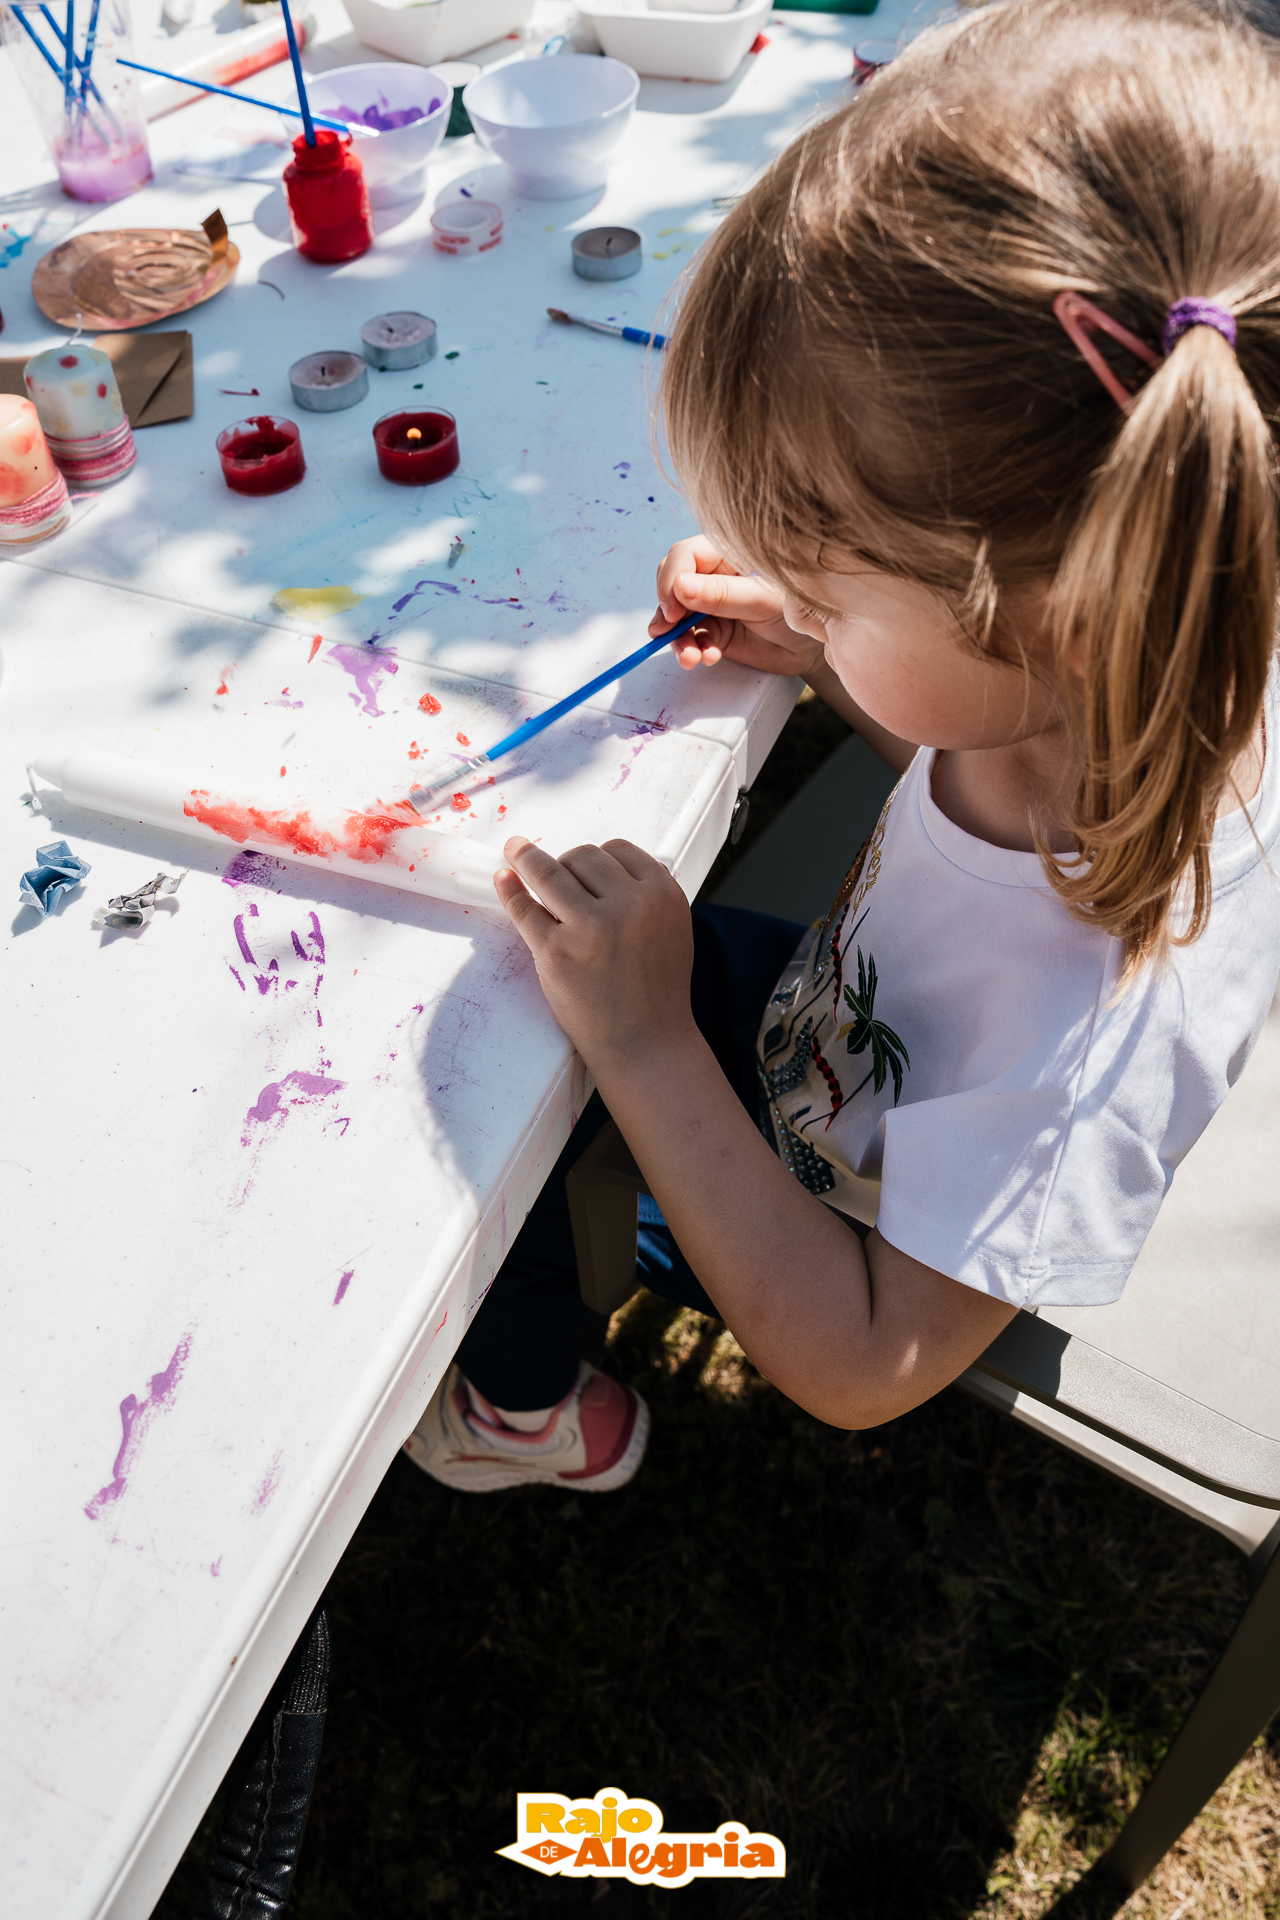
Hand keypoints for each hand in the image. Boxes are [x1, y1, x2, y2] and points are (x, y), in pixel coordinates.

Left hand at [494, 835, 697, 1069]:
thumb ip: (645, 897)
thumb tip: (599, 867)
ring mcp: (591, 928)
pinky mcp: (556, 952)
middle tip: (555, 879)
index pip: (618, 850)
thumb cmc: (655, 992)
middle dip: (566, 864)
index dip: (597, 859)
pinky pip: (524, 908)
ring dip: (528, 860)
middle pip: (582, 856)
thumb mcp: (671, 929)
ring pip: (549, 872)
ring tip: (515, 854)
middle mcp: (630, 905)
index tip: (580, 866)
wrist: (647, 1045)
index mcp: (663, 895)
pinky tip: (503, 879)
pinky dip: (509, 890)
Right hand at [649, 535, 824, 677]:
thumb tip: (680, 587)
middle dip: (668, 609)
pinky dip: (692, 651)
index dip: (672, 580)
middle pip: (672, 583)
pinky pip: (690, 639)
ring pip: (675, 616)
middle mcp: (713, 576)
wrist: (813, 645)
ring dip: (677, 638)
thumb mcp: (761, 600)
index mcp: (726, 552)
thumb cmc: (798, 610)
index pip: (684, 555)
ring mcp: (710, 605)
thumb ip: (722, 594)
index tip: (674, 609)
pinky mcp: (713, 631)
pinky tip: (706, 657)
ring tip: (690, 657)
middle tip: (670, 630)